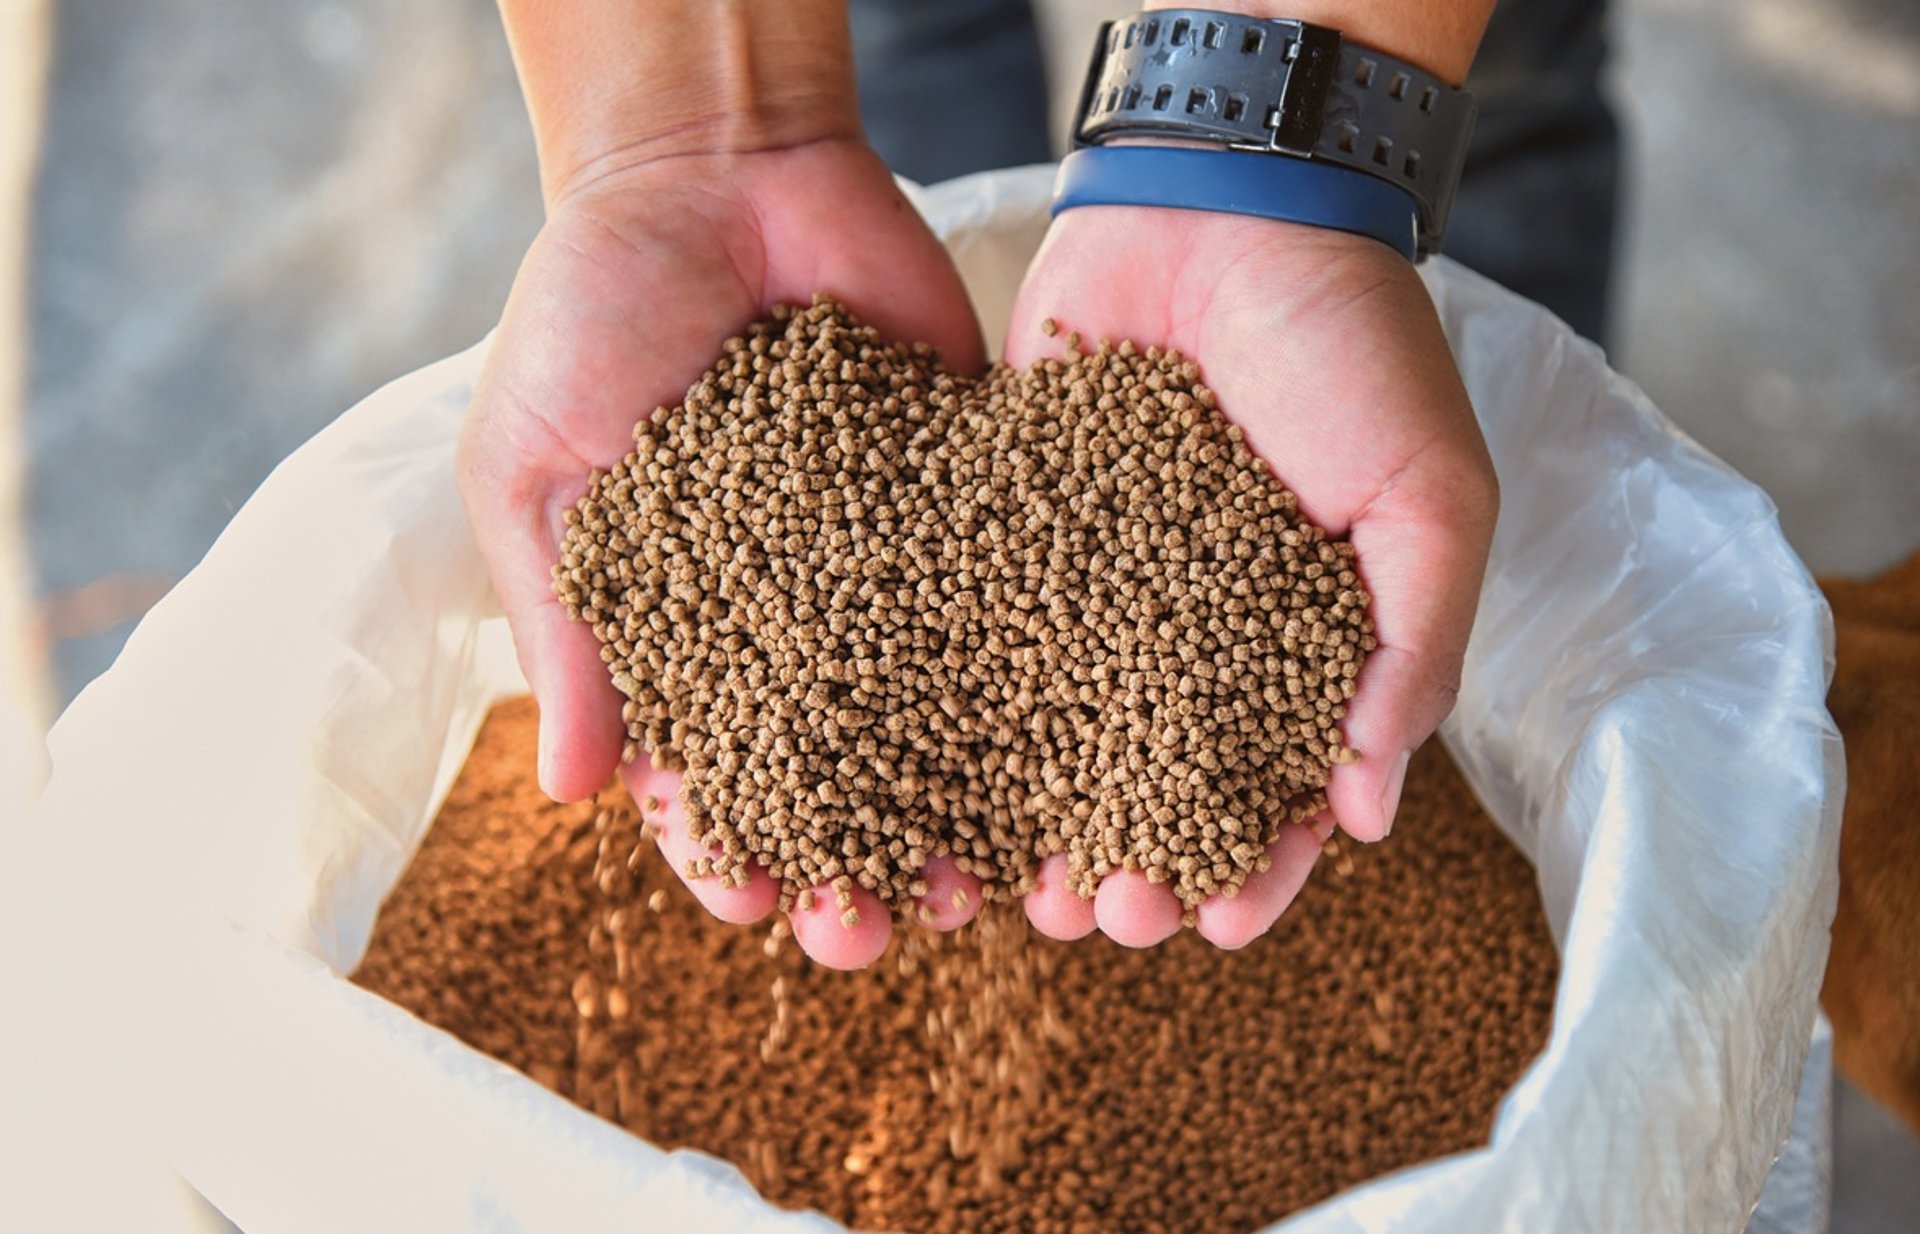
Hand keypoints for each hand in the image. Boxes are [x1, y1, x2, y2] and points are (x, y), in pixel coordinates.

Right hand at [456, 139, 988, 968]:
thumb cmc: (588, 313)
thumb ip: (566, 623)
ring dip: (950, 809)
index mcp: (685, 626)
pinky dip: (1030, 678)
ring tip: (976, 890)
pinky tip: (1054, 754)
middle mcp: (797, 614)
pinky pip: (1002, 597)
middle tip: (871, 933)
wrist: (711, 168)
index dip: (724, 844)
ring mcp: (890, 563)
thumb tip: (572, 789)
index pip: (705, 767)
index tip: (749, 898)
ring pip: (931, 713)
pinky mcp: (969, 495)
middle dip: (849, 859)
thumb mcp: (538, 469)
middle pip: (833, 770)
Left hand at [1005, 207, 1497, 949]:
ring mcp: (1099, 580)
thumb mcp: (1430, 498)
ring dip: (1044, 814)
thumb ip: (1413, 647)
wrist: (1230, 199)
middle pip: (1158, 774)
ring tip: (1019, 886)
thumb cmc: (1354, 345)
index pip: (1281, 781)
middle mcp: (1193, 624)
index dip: (1255, 862)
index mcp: (1300, 634)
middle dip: (1135, 857)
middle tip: (1105, 915)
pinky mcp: (1013, 524)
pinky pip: (988, 626)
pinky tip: (938, 771)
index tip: (1217, 925)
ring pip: (1063, 726)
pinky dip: (963, 702)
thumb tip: (1369, 809)